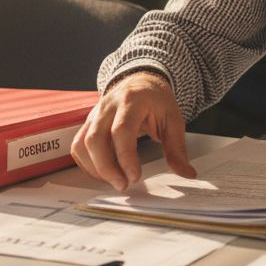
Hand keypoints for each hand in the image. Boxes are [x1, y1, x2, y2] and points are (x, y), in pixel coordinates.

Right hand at [71, 70, 195, 190]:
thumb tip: (187, 174)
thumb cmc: (157, 100)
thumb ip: (177, 148)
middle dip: (106, 167)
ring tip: (115, 181)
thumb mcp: (174, 120)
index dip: (125, 157)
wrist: (141, 81)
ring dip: (95, 168)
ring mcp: (95, 114)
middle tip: (123, 185)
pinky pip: (78, 146)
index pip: (121, 131)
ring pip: (82, 143)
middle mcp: (108, 106)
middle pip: (95, 139)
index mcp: (132, 101)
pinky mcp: (88, 123)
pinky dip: (87, 164)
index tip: (135, 177)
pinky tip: (104, 173)